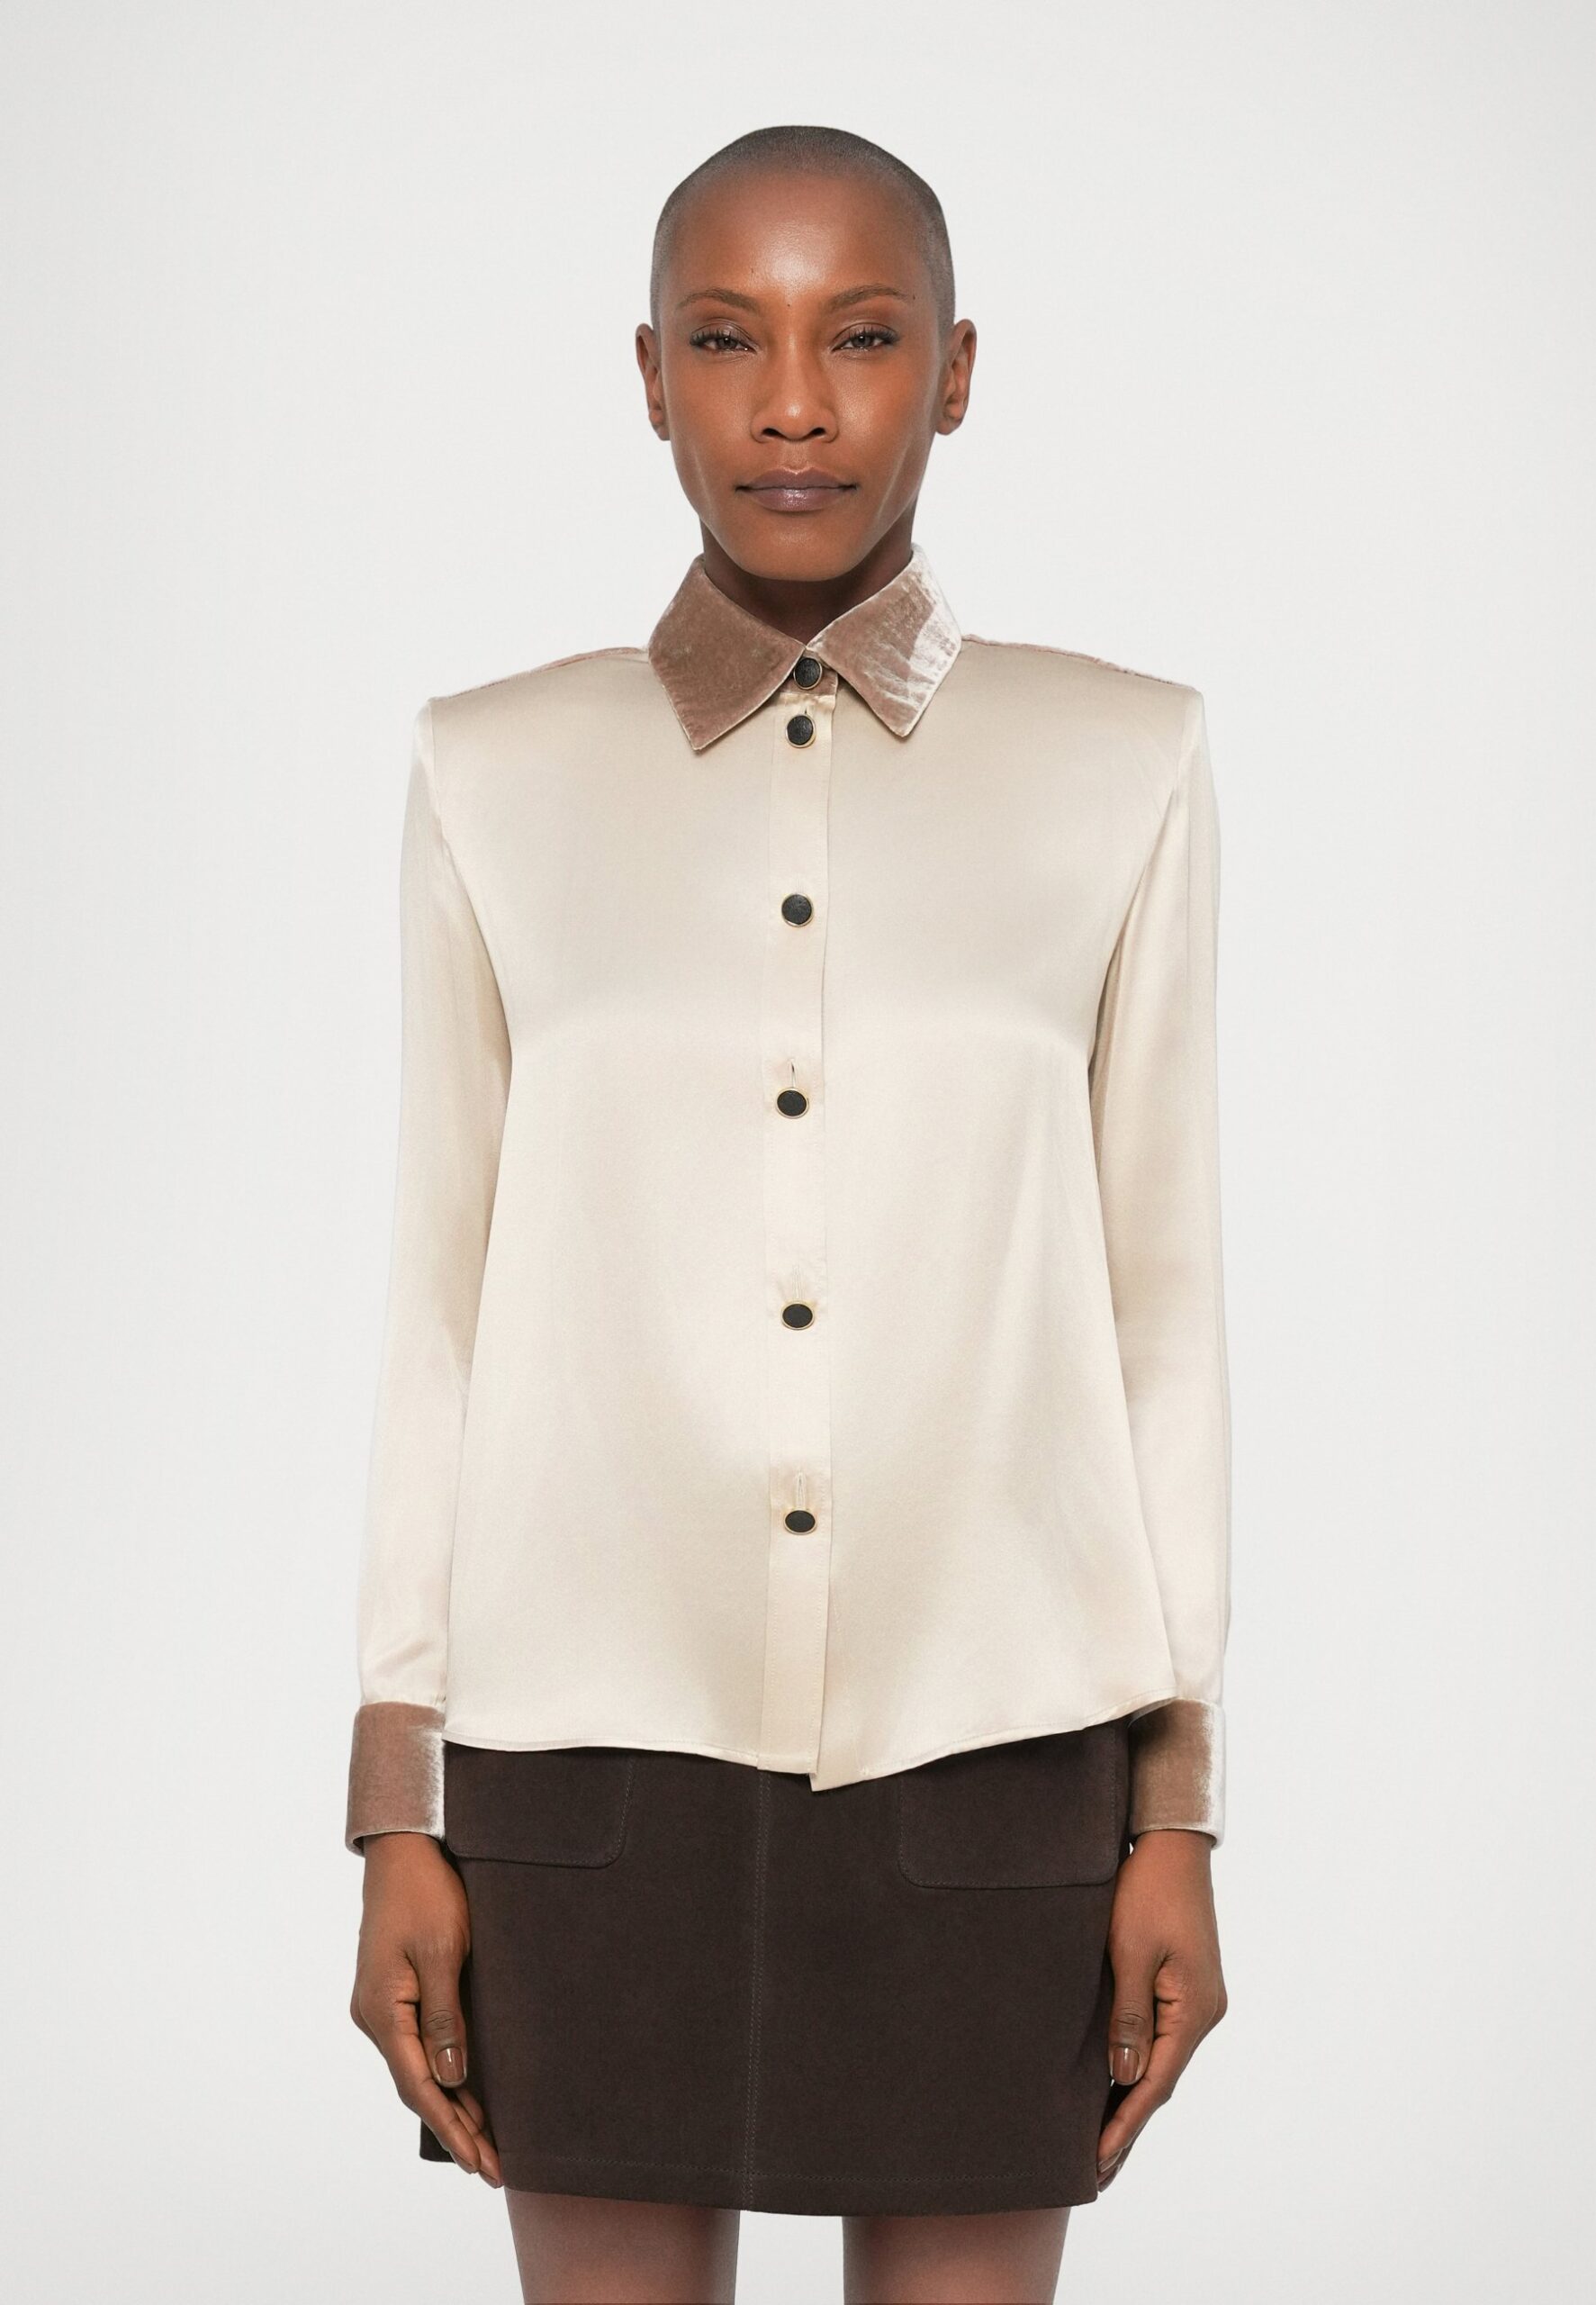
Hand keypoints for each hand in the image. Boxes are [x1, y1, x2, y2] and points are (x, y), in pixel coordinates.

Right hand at [349, 1831, 502, 2185]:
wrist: (402, 1852)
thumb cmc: (426, 1894)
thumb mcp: (443, 1952)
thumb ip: (445, 2016)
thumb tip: (452, 2078)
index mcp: (382, 2011)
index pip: (420, 2086)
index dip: (452, 2127)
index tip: (481, 2162)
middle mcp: (375, 2017)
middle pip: (418, 2087)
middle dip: (456, 2129)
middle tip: (494, 2168)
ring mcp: (381, 2007)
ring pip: (418, 2070)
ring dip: (452, 2106)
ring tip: (488, 2144)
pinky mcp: (394, 1995)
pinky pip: (419, 2047)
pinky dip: (444, 2075)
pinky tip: (467, 2093)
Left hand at [1095, 1828, 1226, 2188]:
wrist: (1171, 1844)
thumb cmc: (1145, 1890)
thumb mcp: (1130, 1952)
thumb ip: (1127, 2016)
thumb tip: (1125, 2077)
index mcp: (1193, 2010)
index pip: (1154, 2085)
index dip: (1123, 2126)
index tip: (1095, 2164)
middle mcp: (1203, 2013)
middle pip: (1160, 2082)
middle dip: (1127, 2127)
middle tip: (1095, 2176)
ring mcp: (1197, 2000)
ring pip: (1160, 2062)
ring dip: (1131, 2100)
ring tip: (1101, 2143)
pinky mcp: (1186, 1986)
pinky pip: (1159, 2038)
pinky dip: (1138, 2067)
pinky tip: (1118, 2084)